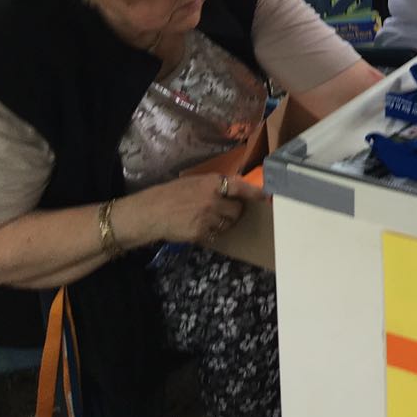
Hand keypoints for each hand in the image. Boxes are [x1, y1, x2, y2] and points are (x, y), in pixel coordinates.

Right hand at [119, 173, 265, 246]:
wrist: (150, 213)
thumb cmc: (169, 194)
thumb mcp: (193, 182)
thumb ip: (213, 185)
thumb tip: (233, 188)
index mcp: (212, 183)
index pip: (240, 187)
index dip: (255, 193)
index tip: (266, 197)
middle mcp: (213, 200)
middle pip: (237, 210)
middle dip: (234, 212)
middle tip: (226, 211)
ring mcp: (208, 218)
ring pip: (228, 224)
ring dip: (224, 223)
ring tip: (209, 219)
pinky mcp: (201, 233)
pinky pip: (215, 234)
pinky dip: (211, 232)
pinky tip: (198, 227)